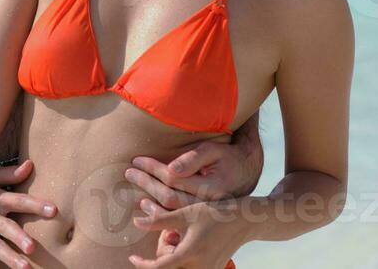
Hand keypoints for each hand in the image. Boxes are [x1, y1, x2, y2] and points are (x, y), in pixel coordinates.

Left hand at [126, 136, 260, 209]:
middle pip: (169, 198)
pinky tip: (151, 211)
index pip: (173, 179)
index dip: (153, 169)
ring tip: (136, 196)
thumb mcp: (214, 151)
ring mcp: (207, 216)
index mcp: (211, 188)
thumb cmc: (228, 159)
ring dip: (151, 204)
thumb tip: (171, 170)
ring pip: (172, 215)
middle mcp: (209, 206)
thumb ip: (193, 159)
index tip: (137, 160)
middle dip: (146, 184)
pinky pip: (180, 227)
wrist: (248, 177)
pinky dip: (163, 220)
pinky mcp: (205, 222)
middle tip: (129, 173)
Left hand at [128, 198, 246, 268]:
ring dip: (171, 259)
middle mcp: (200, 268)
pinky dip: (182, 260)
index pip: (160, 268)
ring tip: (177, 237)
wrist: (243, 222)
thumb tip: (136, 222)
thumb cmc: (215, 213)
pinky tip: (185, 243)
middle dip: (160, 257)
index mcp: (191, 253)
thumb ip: (159, 221)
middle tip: (168, 235)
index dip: (143, 264)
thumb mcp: (186, 213)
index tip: (133, 257)